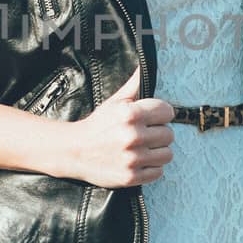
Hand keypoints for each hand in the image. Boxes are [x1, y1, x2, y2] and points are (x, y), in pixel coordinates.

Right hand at [60, 66, 175, 188]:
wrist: (74, 151)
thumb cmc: (98, 125)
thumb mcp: (115, 102)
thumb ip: (134, 85)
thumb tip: (144, 65)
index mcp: (130, 114)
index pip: (167, 112)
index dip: (160, 114)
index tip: (151, 119)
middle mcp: (132, 136)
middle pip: (169, 134)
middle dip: (158, 133)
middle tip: (144, 134)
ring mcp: (132, 158)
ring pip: (167, 154)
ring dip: (158, 151)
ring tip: (143, 148)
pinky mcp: (131, 177)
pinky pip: (159, 171)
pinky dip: (152, 167)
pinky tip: (139, 161)